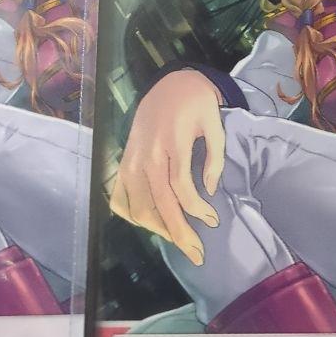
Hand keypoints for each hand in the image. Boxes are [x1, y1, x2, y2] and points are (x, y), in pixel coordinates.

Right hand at [110, 70, 224, 265]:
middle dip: (179, 233)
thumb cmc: (196, 103)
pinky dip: (133, 215)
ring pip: (138, 205)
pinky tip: (150, 224)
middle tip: (197, 253)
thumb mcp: (214, 123)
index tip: (213, 220)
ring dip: (158, 228)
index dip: (197, 209)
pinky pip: (121, 196)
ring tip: (179, 240)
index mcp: (172, 143)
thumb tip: (209, 190)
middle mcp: (147, 154)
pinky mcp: (124, 160)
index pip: (180, 189)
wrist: (169, 83)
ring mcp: (132, 159)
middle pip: (159, 204)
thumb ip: (214, 157)